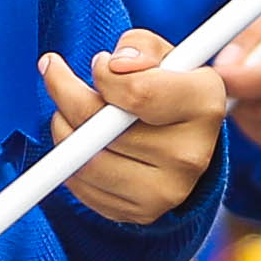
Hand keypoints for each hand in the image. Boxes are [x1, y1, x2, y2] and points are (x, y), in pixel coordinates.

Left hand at [40, 32, 229, 225]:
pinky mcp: (141, 213)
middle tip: (55, 75)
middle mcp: (192, 154)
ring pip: (86, 160)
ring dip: (62, 128)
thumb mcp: (163, 54)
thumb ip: (139, 47)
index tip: (98, 63)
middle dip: (66, 95)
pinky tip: (79, 141)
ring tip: (67, 110)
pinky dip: (69, 161)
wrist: (184, 143)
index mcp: (205, 106)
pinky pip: (82, 186)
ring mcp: (167, 191)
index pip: (138, 92)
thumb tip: (117, 65)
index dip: (104, 74)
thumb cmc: (167, 87)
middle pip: (102, 127)